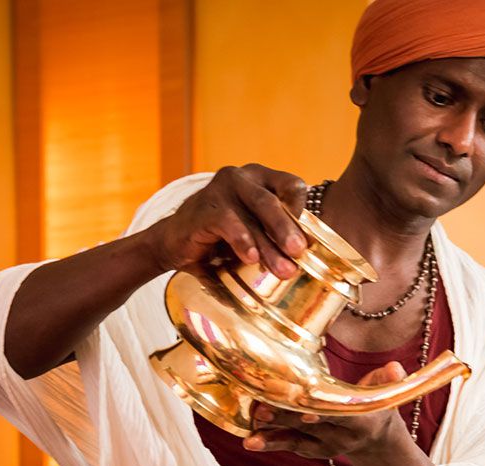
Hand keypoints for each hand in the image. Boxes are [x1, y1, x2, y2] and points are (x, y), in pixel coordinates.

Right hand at [151, 164, 309, 278]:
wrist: (174, 244)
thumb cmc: (220, 238)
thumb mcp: (253, 231)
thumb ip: (274, 235)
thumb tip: (308, 256)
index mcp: (260, 178)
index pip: (291, 185)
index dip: (302, 209)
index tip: (309, 238)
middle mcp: (241, 177)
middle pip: (272, 201)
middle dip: (288, 229)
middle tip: (300, 252)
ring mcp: (220, 189)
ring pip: (253, 214)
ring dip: (269, 244)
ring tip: (283, 269)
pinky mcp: (204, 207)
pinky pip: (227, 223)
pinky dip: (242, 240)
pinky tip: (250, 257)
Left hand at [242, 362, 408, 458]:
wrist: (373, 439)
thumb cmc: (374, 405)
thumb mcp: (384, 392)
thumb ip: (386, 379)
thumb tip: (396, 368)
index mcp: (361, 420)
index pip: (340, 416)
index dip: (324, 413)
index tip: (305, 410)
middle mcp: (342, 437)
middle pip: (311, 426)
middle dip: (287, 418)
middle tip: (262, 410)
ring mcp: (325, 446)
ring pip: (296, 439)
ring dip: (273, 435)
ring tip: (251, 435)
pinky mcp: (311, 450)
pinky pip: (289, 445)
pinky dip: (270, 443)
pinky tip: (250, 441)